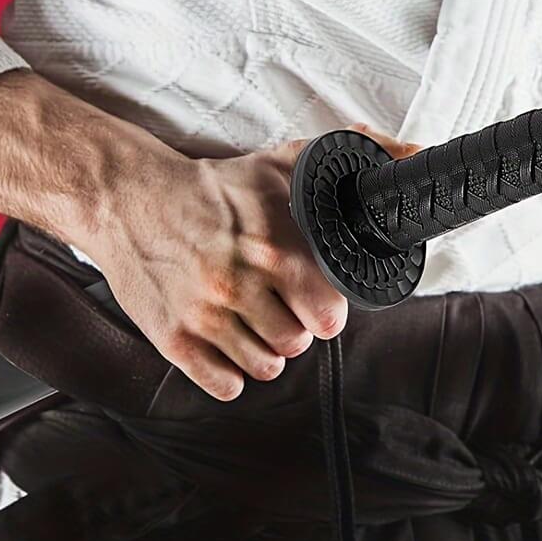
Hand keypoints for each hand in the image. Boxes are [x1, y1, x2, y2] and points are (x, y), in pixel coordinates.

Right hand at [84, 123, 419, 400]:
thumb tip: (415, 155)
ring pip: (263, 368)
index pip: (328, 316)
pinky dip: (229, 372)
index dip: (326, 311)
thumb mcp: (282, 163)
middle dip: (293, 329)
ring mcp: (203, 316)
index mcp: (273, 249)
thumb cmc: (212, 187)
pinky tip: (225, 342)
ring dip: (264, 351)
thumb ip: (354, 158)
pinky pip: (224, 385)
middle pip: (295, 345)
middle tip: (278, 307)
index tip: (315, 300)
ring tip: (251, 320)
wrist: (126, 199)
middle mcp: (238, 286)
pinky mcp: (173, 340)